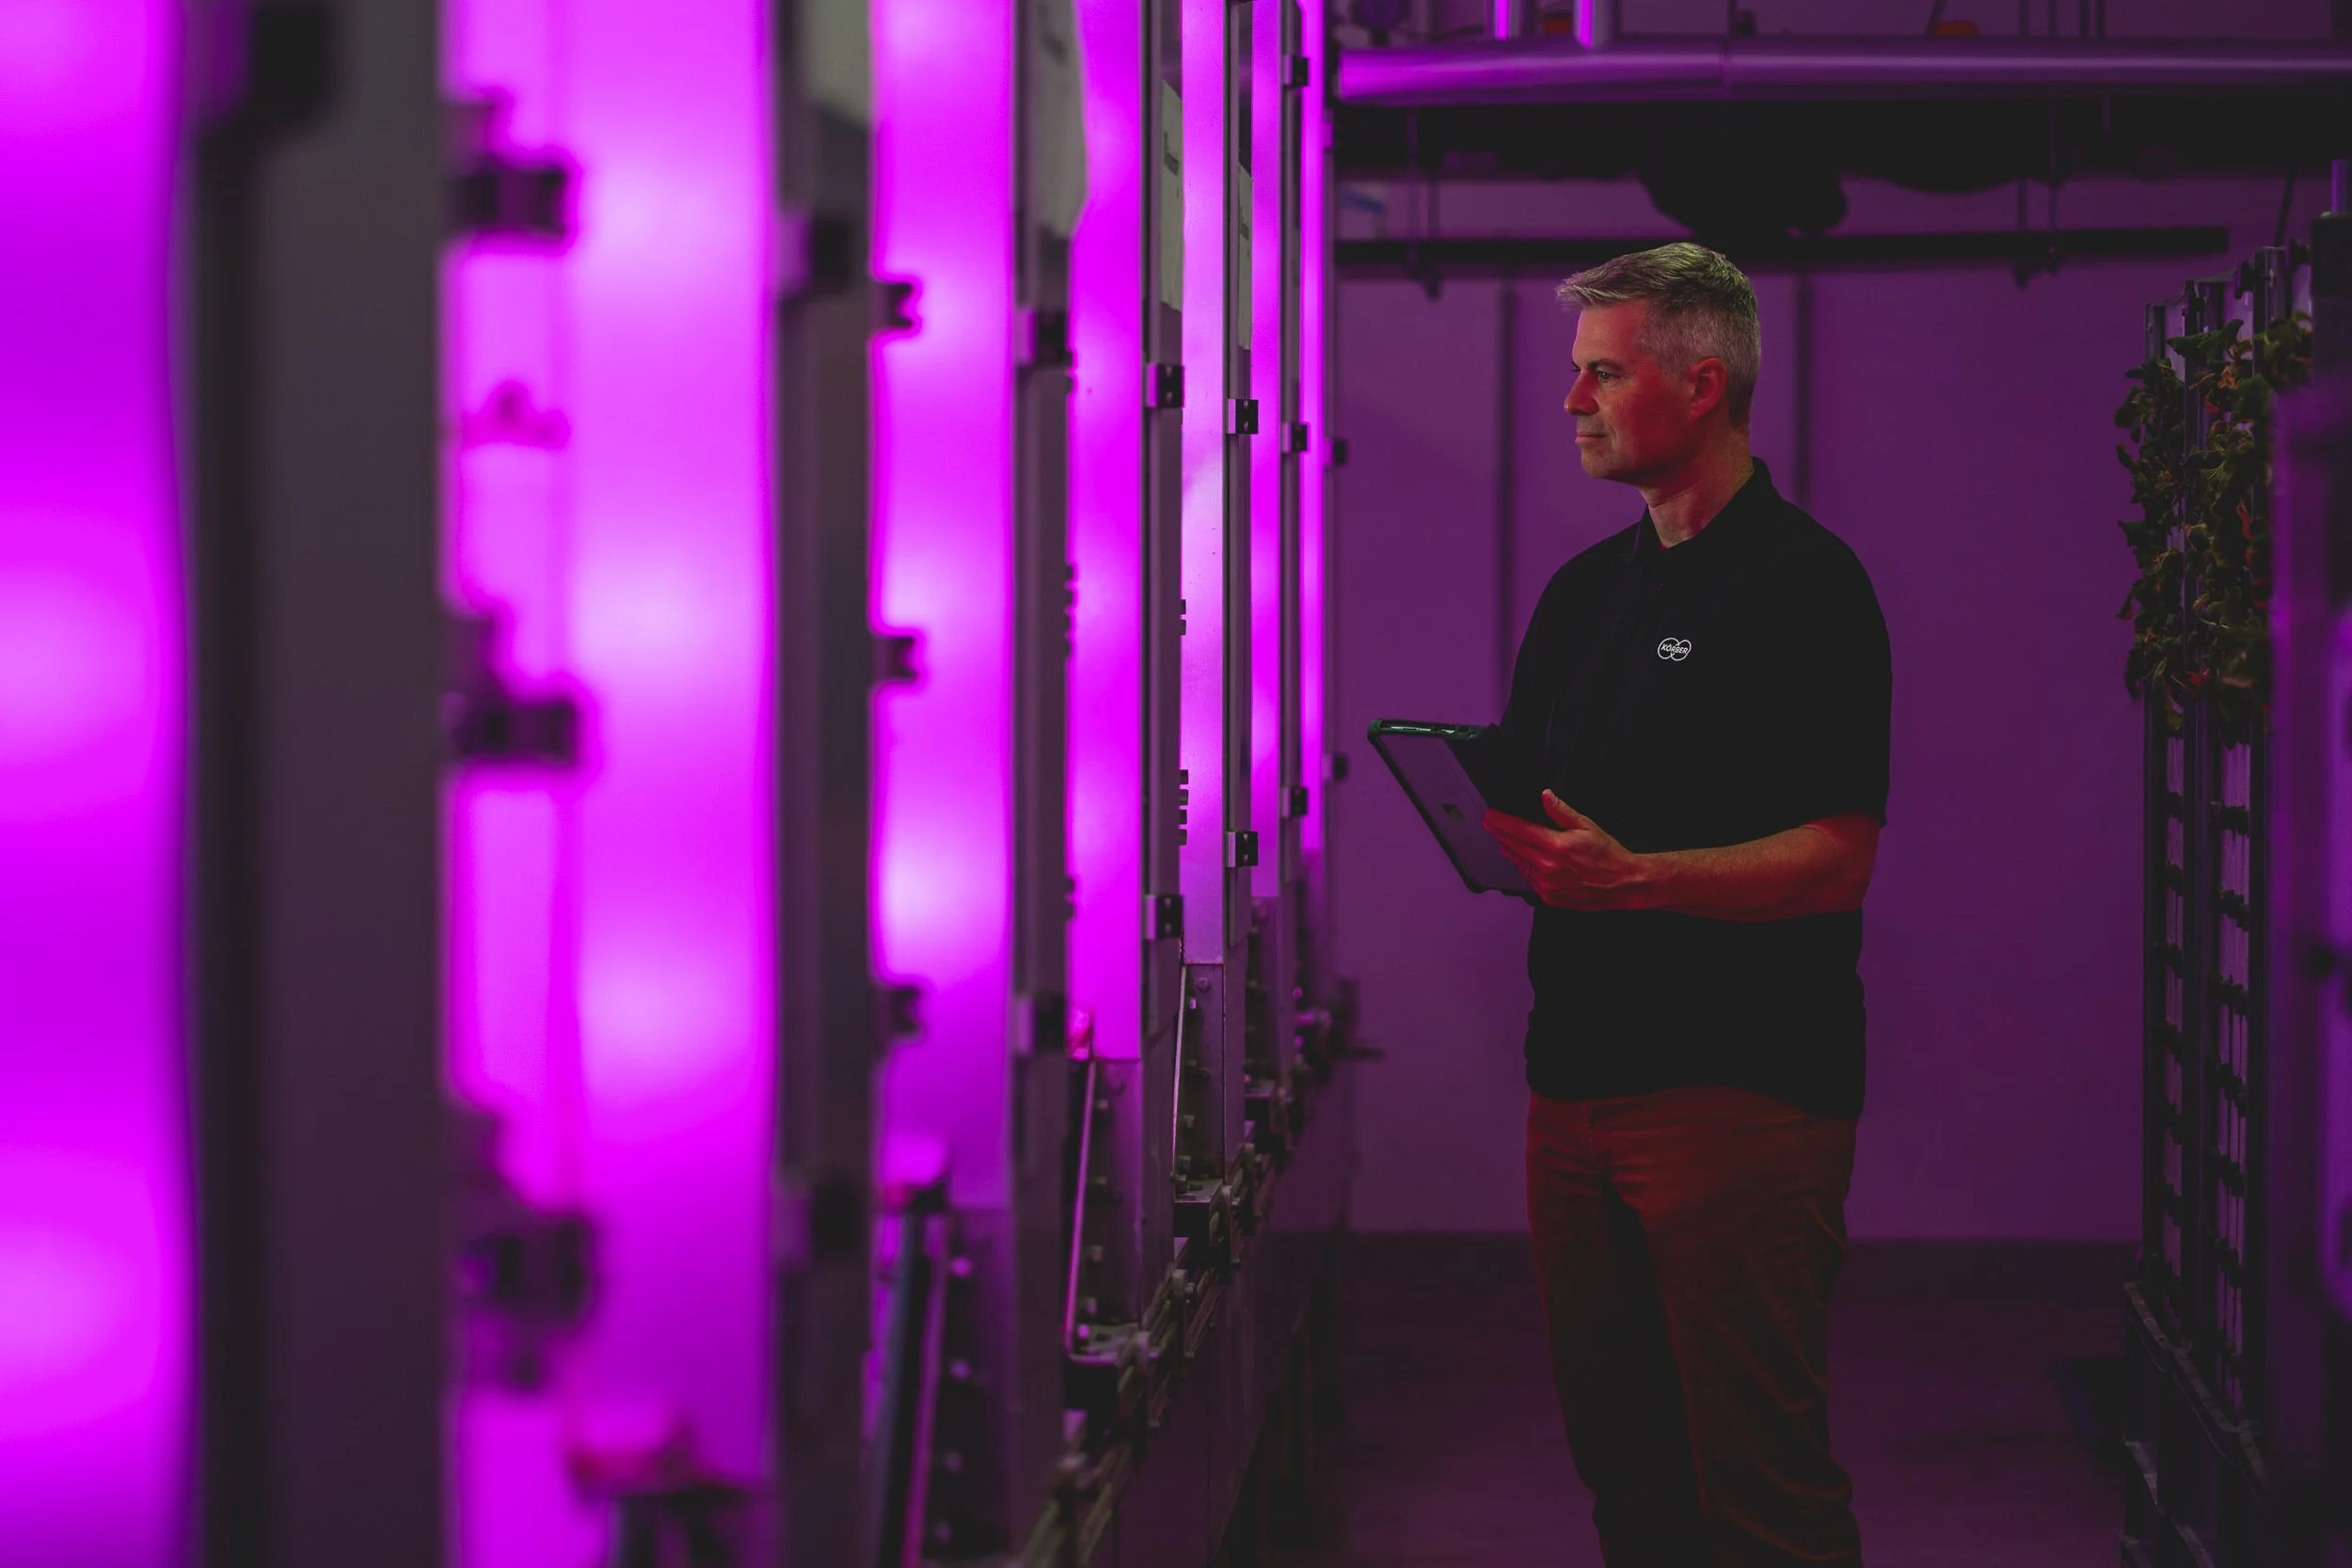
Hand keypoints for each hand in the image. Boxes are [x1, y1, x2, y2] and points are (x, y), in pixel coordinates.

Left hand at [1482, 792, 1651, 910]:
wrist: (1622, 884)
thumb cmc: (1607, 855)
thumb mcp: (1586, 826)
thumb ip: (1561, 812)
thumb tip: (1545, 796)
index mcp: (1555, 846)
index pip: (1519, 830)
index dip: (1501, 822)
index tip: (1489, 816)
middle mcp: (1548, 867)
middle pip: (1513, 846)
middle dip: (1499, 834)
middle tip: (1490, 825)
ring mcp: (1547, 885)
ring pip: (1519, 864)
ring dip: (1510, 851)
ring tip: (1504, 841)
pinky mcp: (1549, 898)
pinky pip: (1529, 880)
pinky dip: (1525, 868)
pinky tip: (1525, 861)